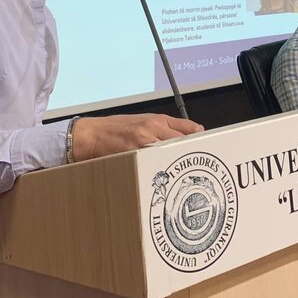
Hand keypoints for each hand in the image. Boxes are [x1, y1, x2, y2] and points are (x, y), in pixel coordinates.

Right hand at [71, 114, 203, 161]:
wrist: (90, 136)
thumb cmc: (115, 128)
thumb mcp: (143, 119)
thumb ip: (167, 125)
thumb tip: (192, 131)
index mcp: (155, 121)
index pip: (187, 129)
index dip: (198, 138)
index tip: (206, 144)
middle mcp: (151, 132)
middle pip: (181, 142)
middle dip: (191, 151)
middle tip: (198, 161)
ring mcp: (142, 146)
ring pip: (169, 155)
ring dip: (177, 163)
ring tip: (182, 172)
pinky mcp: (133, 158)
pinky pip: (152, 166)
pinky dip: (159, 172)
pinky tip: (162, 178)